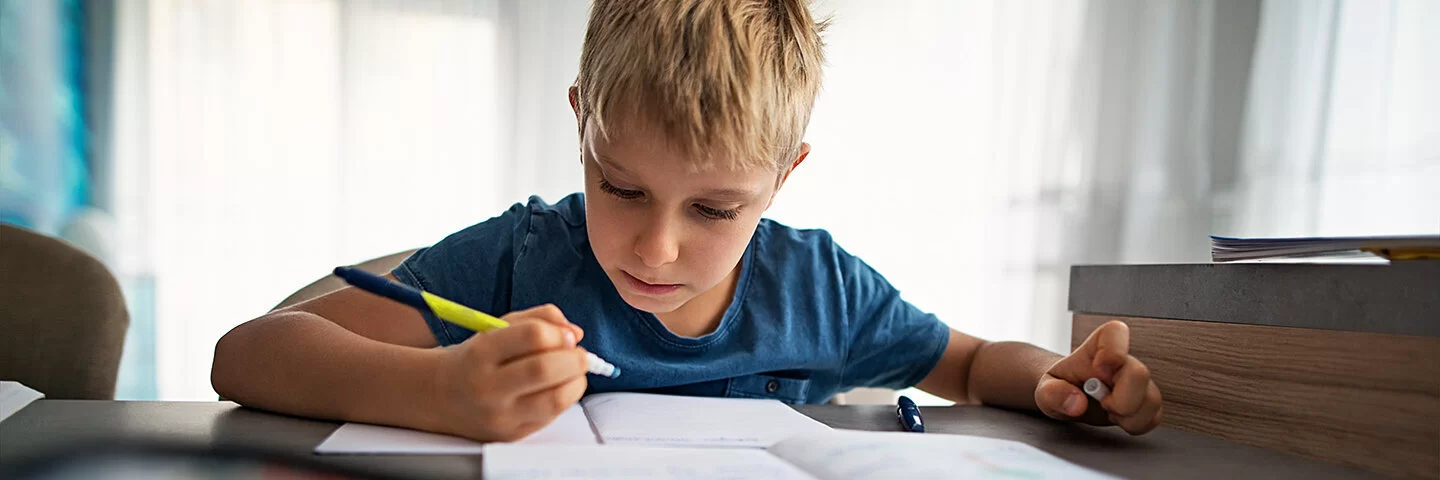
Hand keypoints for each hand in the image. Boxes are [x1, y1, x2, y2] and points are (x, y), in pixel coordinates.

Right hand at [428, 304, 589, 440]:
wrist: (440, 396)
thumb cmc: (475, 359)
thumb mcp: (496, 328)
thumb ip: (537, 320)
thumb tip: (575, 333)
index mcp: (481, 352)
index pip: (532, 336)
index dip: (559, 333)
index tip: (567, 335)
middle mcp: (487, 386)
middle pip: (546, 369)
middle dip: (575, 358)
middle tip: (579, 354)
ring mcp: (499, 415)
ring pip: (555, 398)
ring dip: (577, 381)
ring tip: (573, 372)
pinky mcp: (511, 435)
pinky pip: (552, 416)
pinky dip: (565, 398)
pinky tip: (559, 388)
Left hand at [1035, 320, 1162, 433]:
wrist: (1069, 397)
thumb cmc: (1060, 386)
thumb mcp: (1045, 390)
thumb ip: (1053, 393)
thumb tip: (1077, 402)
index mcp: (1099, 344)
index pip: (1116, 332)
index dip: (1112, 351)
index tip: (1098, 370)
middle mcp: (1124, 360)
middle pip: (1139, 373)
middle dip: (1120, 399)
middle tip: (1102, 403)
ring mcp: (1139, 381)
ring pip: (1151, 399)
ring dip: (1127, 415)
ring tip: (1108, 411)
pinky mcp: (1147, 401)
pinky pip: (1153, 417)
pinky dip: (1134, 425)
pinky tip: (1117, 418)